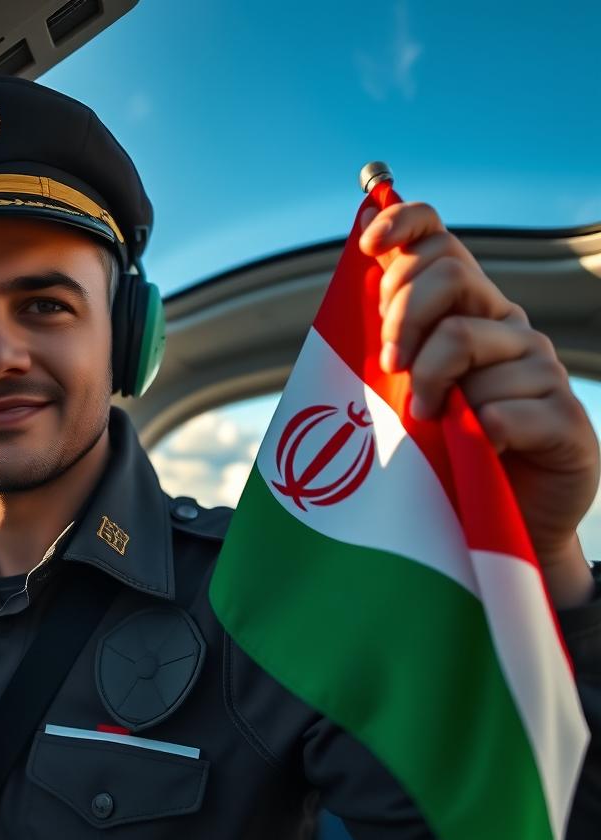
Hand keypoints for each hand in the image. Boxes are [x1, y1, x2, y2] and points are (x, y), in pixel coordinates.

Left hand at [358, 201, 599, 606]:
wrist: (495, 525)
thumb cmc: (441, 456)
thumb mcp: (403, 396)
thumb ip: (391, 347)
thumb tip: (362, 283)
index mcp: (468, 314)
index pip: (441, 242)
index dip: (406, 226)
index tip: (369, 246)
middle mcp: (508, 329)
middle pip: (452, 277)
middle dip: (404, 317)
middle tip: (391, 368)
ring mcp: (541, 370)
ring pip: (469, 342)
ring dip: (431, 387)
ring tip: (430, 425)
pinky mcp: (565, 420)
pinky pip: (504, 409)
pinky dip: (479, 432)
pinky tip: (480, 450)